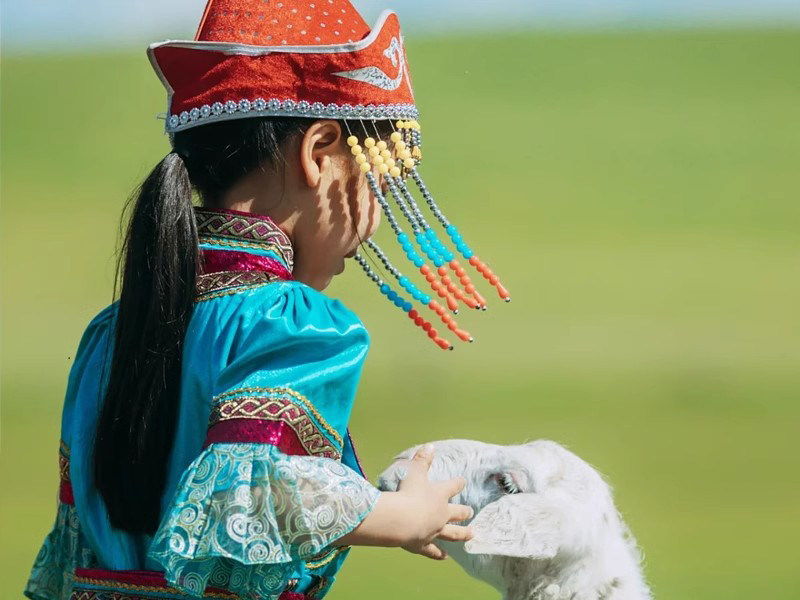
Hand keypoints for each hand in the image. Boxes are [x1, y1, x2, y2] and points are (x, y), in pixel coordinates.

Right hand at [397, 444, 473, 559]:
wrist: (401, 519)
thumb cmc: (408, 492)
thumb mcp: (414, 472)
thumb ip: (422, 459)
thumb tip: (429, 446)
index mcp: (439, 495)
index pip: (452, 487)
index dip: (458, 483)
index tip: (463, 481)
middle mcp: (440, 514)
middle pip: (456, 513)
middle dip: (464, 512)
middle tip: (471, 512)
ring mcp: (434, 531)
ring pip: (451, 534)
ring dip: (461, 534)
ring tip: (470, 536)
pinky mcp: (423, 544)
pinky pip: (433, 550)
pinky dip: (438, 554)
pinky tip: (444, 557)